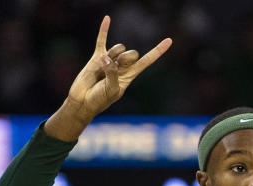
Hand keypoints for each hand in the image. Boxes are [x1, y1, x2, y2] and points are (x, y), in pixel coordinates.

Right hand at [49, 16, 170, 137]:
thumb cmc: (99, 99)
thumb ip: (112, 74)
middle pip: (132, 53)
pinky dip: (104, 29)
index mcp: (130, 75)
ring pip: (118, 48)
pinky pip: (101, 40)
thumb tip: (106, 57)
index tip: (169, 40)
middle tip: (115, 68)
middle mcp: (122, 66)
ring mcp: (109, 60)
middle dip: (126, 58)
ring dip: (112, 55)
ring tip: (103, 67)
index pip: (147, 61)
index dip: (157, 51)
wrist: (83, 100)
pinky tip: (108, 18)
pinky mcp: (97, 57)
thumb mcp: (111, 90)